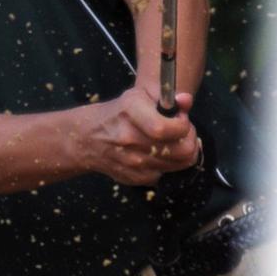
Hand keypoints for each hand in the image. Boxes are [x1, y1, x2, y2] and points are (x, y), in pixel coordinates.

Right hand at [73, 87, 199, 185]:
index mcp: (130, 112)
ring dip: (182, 152)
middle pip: (180, 151)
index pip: (166, 129)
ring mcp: (132, 162)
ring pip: (178, 164)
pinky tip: (158, 153)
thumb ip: (167, 98)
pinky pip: (165, 173)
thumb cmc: (117, 114)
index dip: (183, 125)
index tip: (182, 119)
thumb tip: (186, 100)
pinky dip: (167, 164)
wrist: (86, 139)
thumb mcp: (138, 97)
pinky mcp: (134, 177)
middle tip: (184, 132)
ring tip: (173, 141)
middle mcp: (129, 139)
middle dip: (190, 140)